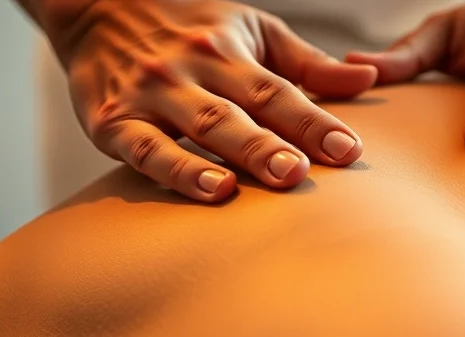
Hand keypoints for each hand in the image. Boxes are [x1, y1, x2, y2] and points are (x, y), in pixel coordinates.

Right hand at [47, 0, 376, 201]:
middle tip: (304, 173)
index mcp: (226, 49)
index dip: (314, 121)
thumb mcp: (251, 31)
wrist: (96, 7)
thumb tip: (367, 79)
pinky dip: (178, 172)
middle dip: (273, 143)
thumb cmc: (189, 27)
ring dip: (233, 156)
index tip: (349, 150)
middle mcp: (189, 70)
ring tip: (265, 183)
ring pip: (197, 128)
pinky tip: (210, 190)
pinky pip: (146, 150)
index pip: (277, 90)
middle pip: (240, 111)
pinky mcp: (112, 122)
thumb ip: (307, 64)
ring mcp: (149, 95)